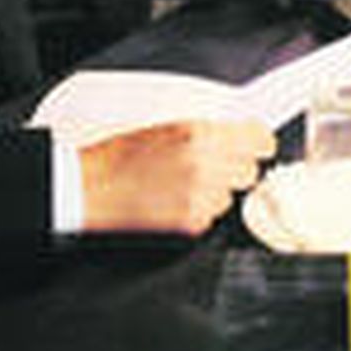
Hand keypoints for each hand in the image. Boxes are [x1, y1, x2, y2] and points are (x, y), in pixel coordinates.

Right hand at [78, 120, 275, 234]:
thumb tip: (240, 137)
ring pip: (231, 196)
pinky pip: (212, 216)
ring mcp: (200, 198)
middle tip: (210, 164)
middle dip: (235, 167)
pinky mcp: (192, 224)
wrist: (91, 188)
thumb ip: (208, 132)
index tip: (256, 145)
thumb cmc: (121, 155)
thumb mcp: (168, 127)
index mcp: (200, 134)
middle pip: (249, 170)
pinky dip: (199, 210)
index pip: (259, 139)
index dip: (258, 142)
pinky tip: (174, 201)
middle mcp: (205, 165)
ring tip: (183, 183)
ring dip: (216, 190)